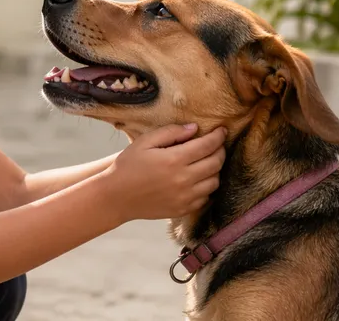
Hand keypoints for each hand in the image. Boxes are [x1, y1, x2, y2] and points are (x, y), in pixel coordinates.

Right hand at [101, 124, 225, 222]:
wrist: (116, 197)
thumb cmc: (128, 166)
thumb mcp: (144, 142)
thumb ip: (170, 132)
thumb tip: (194, 129)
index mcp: (174, 160)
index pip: (207, 146)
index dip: (218, 136)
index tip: (222, 130)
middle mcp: (184, 180)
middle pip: (216, 163)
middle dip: (220, 151)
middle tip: (217, 144)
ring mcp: (185, 197)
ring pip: (214, 182)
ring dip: (215, 170)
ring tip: (207, 161)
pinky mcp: (183, 209)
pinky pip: (205, 198)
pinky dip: (207, 187)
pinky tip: (198, 179)